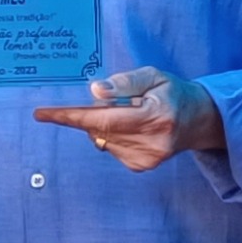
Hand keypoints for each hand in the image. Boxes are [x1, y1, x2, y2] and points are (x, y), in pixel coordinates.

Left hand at [32, 66, 225, 171]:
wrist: (199, 120)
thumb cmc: (173, 93)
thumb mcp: (153, 76)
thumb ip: (125, 83)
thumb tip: (95, 92)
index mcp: (156, 116)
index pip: (103, 119)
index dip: (70, 116)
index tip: (43, 113)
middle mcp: (152, 142)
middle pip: (98, 129)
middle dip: (89, 114)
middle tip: (107, 100)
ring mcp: (146, 158)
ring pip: (101, 139)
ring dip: (103, 124)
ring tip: (130, 113)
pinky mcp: (141, 166)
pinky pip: (110, 148)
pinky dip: (112, 135)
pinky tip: (132, 128)